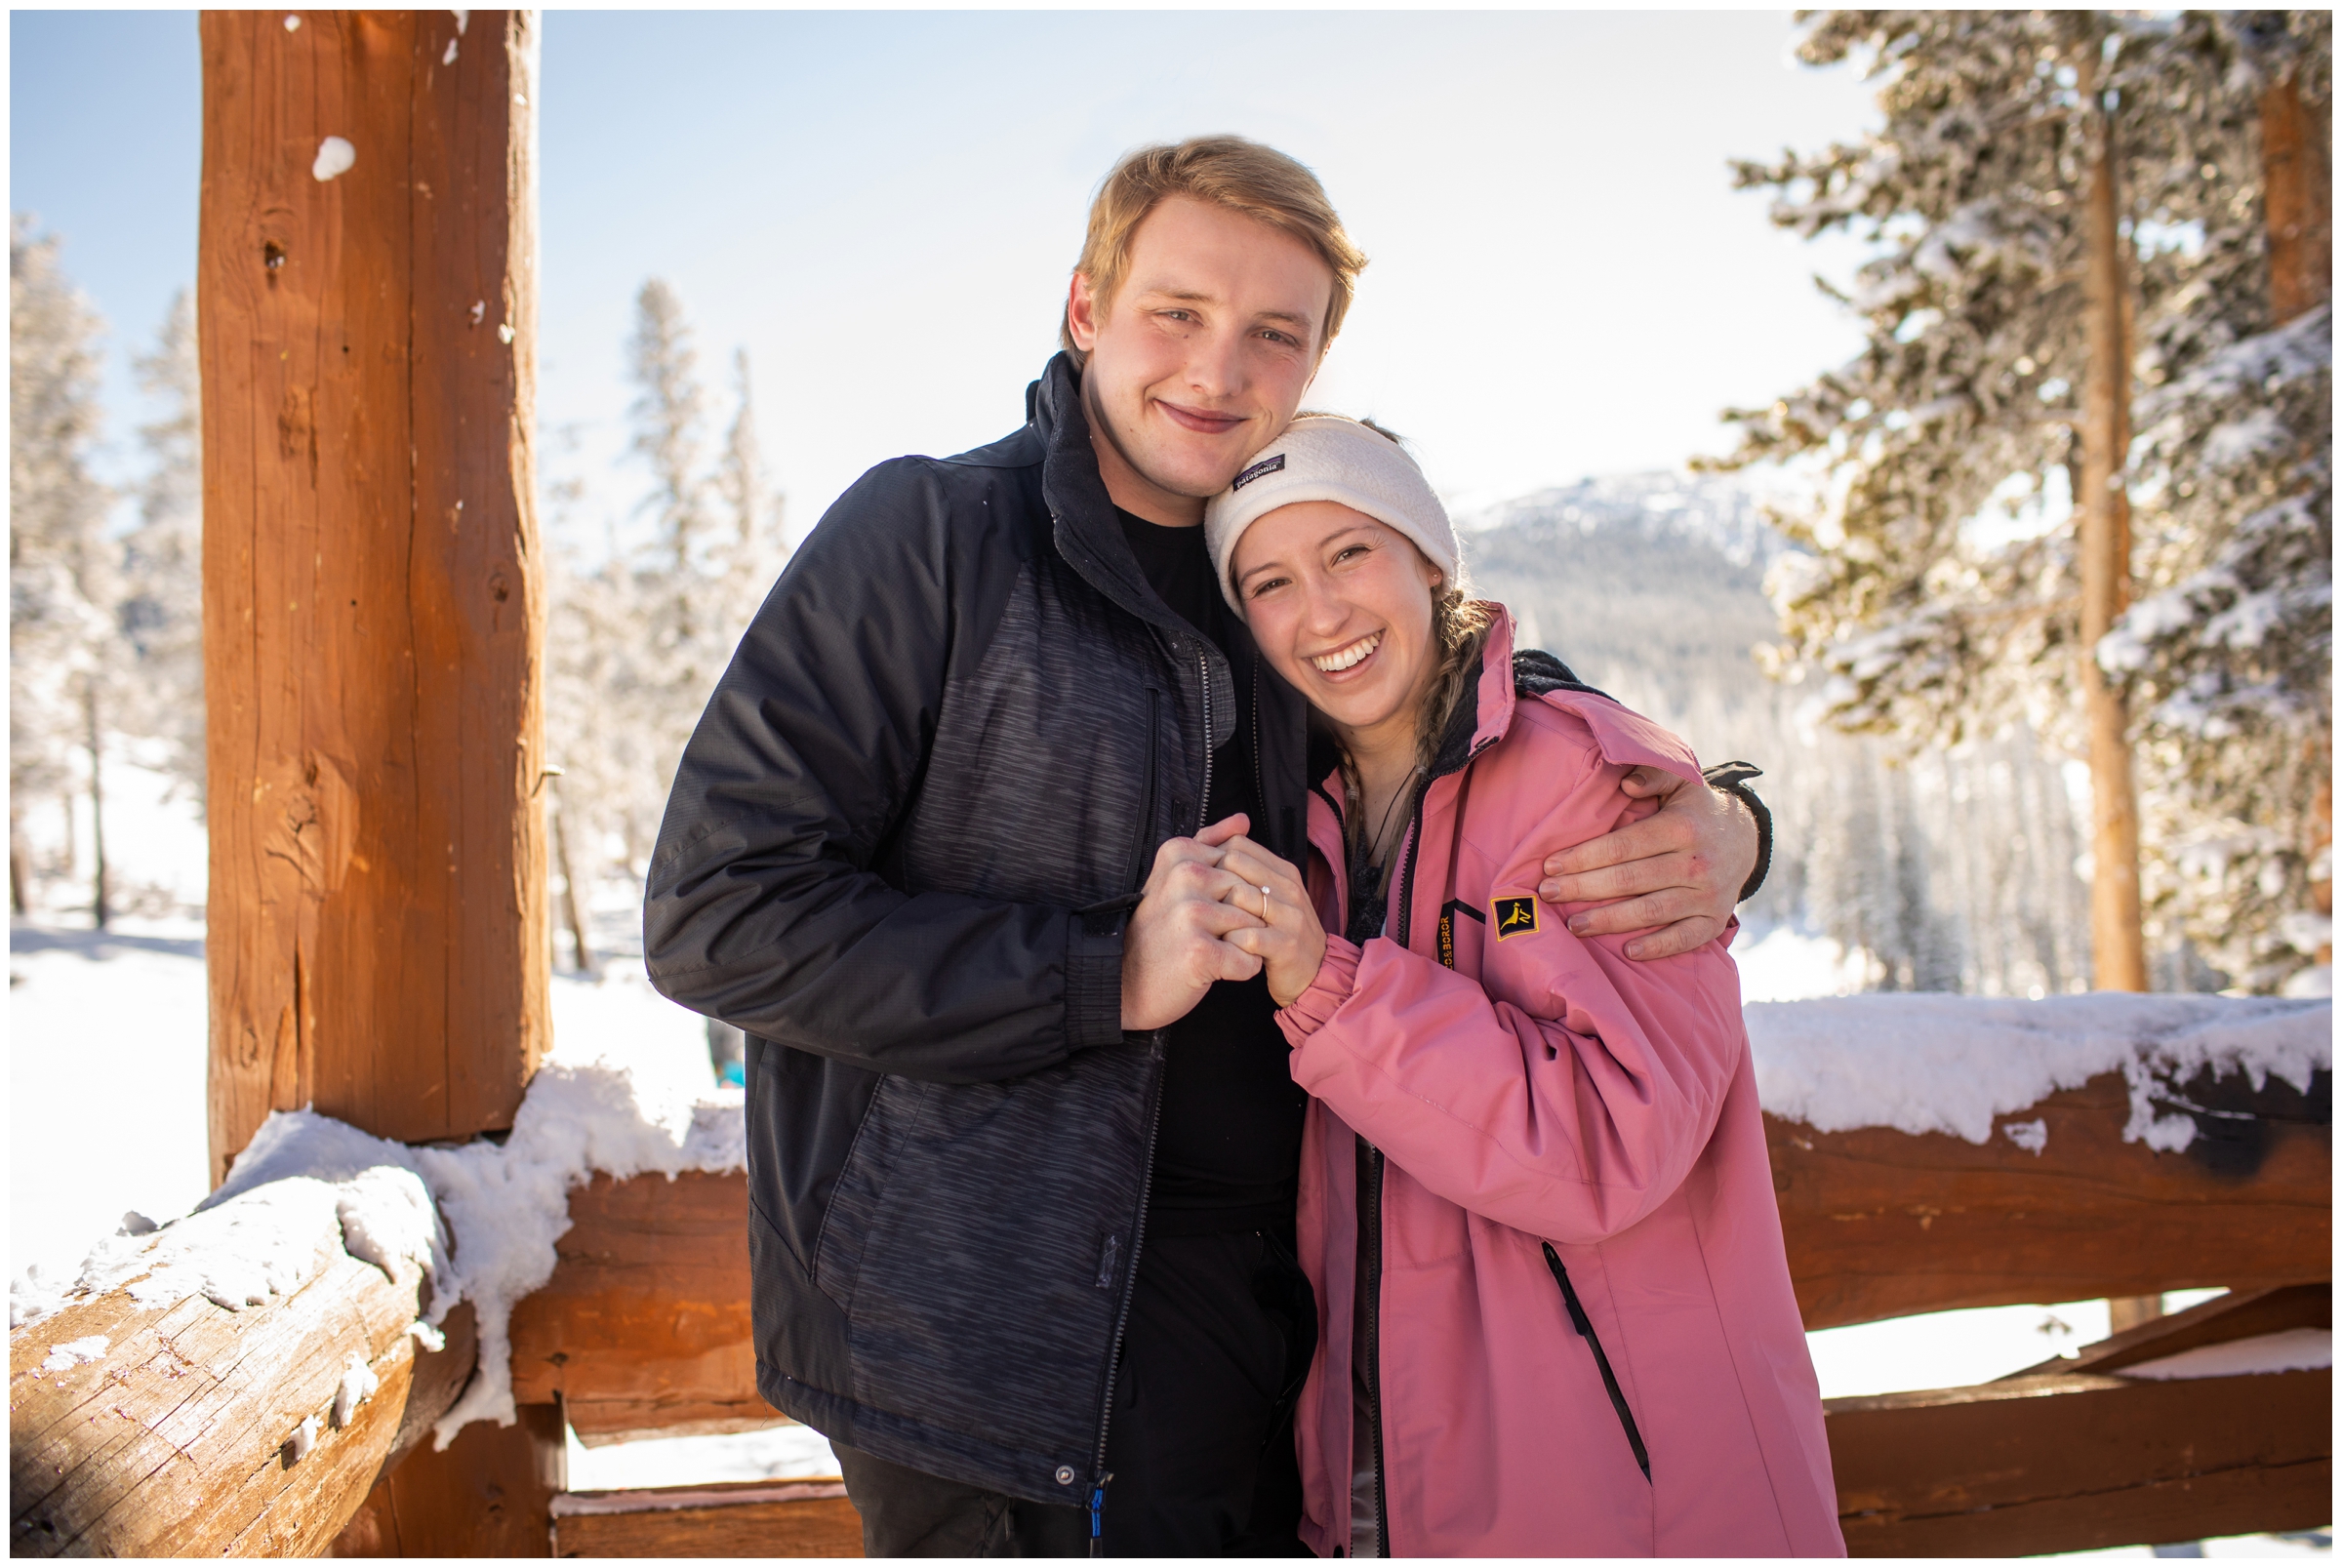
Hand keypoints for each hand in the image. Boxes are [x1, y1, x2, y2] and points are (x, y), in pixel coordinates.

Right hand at [1121, 815, 1266, 1031]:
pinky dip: (1240, 970)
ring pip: (1254, 927)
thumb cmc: (1157, 932)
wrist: (1125, 984)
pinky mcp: (1199, 951)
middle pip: (1252, 896)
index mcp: (1180, 855)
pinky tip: (1213, 970)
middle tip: (1211, 938)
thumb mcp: (1175, 878)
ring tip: (1210, 952)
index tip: (1206, 913)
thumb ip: (1210, 845)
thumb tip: (1244, 819)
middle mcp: (1185, 878)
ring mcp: (1191, 914)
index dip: (1234, 897)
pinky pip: (1249, 959)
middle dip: (1243, 923)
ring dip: (1241, 947)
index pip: (1241, 868)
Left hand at [1215, 834, 1326, 1009]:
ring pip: (1237, 894)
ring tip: (1209, 926)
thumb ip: (1245, 874)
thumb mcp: (1270, 897)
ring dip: (1216, 911)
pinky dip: (1227, 940)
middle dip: (1211, 881)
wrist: (1316, 975)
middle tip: (1201, 904)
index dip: (1212, 858)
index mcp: (1284, 872)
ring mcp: (1290, 916)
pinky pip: (1245, 934)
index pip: (1238, 844)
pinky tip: (1223, 946)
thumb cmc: (1281, 934)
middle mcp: (1289, 888)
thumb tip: (1205, 843)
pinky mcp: (1286, 946)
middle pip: (1233, 862)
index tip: (1201, 881)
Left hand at [1535, 768, 1756, 960]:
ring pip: (1651, 911)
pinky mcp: (1714, 920)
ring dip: (1609, 920)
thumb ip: (1653, 774)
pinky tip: (1628, 951)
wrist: (1745, 838)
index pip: (1623, 846)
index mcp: (1681, 828)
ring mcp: (1707, 895)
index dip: (1585, 856)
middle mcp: (1695, 863)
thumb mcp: (1680, 780)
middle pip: (1630, 880)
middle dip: (1584, 887)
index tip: (1551, 865)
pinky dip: (1658, 947)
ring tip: (1574, 925)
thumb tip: (1626, 782)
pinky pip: (1685, 938)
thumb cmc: (1695, 809)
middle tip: (1549, 893)